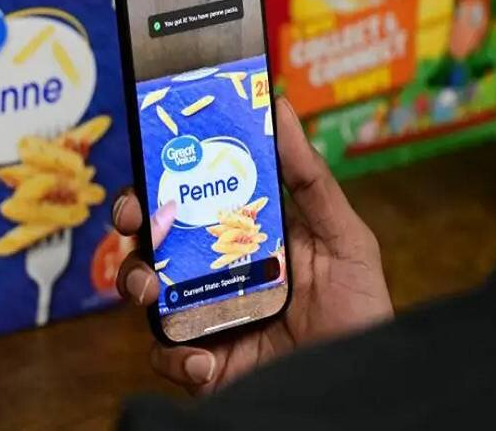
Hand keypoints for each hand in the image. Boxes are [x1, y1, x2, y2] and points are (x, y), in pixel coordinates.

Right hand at [112, 97, 392, 394]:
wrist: (363, 386)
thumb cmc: (359, 311)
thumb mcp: (344, 237)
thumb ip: (310, 179)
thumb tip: (280, 108)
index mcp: (243, 236)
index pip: (193, 197)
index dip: (164, 176)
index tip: (152, 158)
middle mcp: (215, 272)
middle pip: (154, 237)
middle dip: (133, 222)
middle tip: (134, 218)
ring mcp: (204, 317)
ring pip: (144, 290)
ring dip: (135, 281)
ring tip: (150, 290)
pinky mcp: (201, 364)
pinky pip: (165, 356)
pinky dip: (176, 357)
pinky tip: (206, 360)